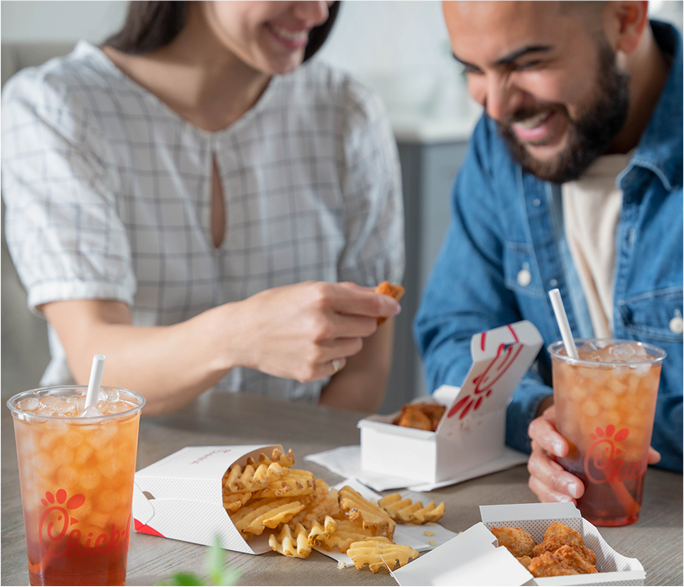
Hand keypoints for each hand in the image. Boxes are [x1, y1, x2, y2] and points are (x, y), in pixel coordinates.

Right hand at [234, 281, 399, 381]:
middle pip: (368, 327)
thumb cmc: (275, 307)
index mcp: (322, 296)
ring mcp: (317, 350)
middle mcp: (322, 323)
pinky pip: (339, 364)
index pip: (370, 304)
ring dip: (344, 340)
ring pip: (355, 347)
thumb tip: (379, 296)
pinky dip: (331, 358)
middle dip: (359, 322)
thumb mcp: (308, 289)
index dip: (386, 305)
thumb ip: (345, 292)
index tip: (394, 306)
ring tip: (318, 334)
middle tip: (339, 319)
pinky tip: (309, 349)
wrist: (242, 334)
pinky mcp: (311, 371)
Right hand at [527, 405, 661, 503]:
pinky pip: (543, 495)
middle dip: (555, 478)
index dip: (548, 439)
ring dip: (554, 494)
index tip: (564, 449)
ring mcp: (542, 466)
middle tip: (577, 488)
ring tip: (572, 503)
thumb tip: (650, 455)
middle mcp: (540, 447)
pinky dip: (555, 504)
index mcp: (549, 427)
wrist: (566, 433)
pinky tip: (569, 510)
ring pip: (537, 481)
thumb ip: (620, 438)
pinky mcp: (544, 484)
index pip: (539, 429)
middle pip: (537, 462)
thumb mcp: (594, 426)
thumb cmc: (579, 430)